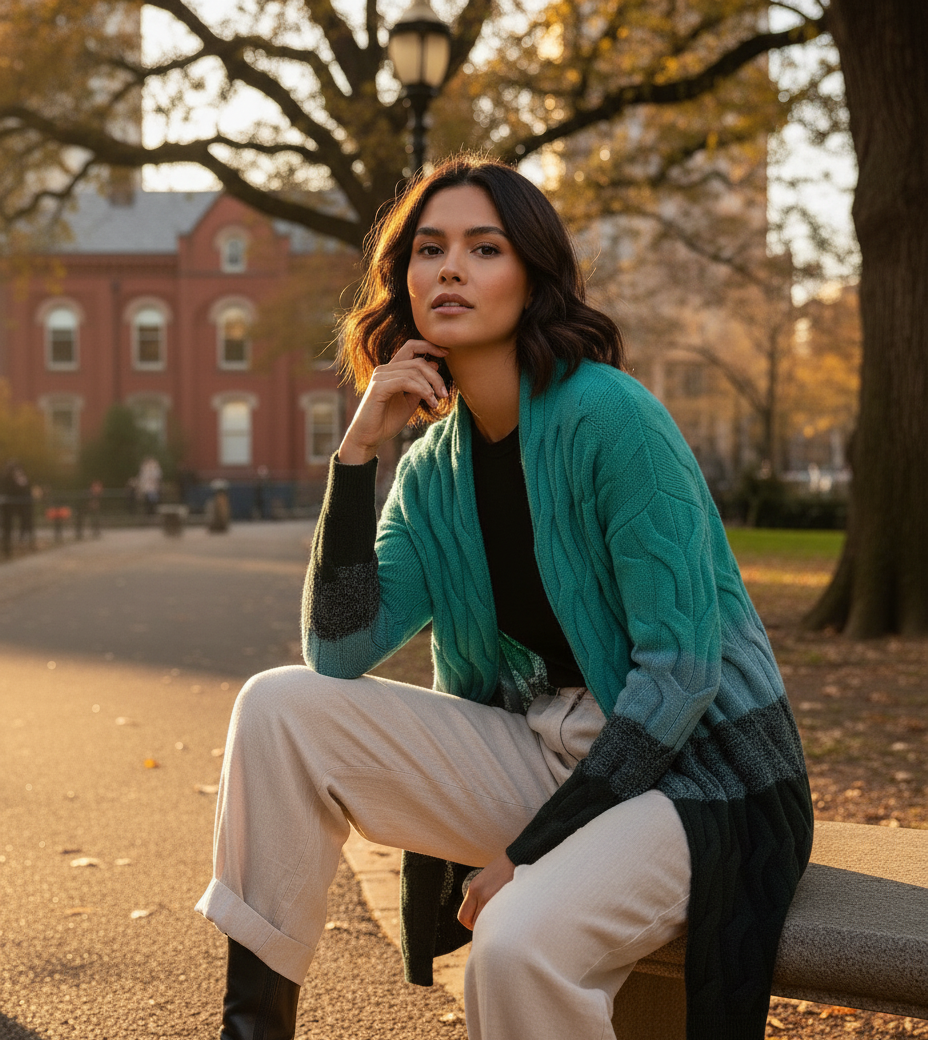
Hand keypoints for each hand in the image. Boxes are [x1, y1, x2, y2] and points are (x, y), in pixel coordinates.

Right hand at [338, 340, 448, 464]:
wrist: (369, 438)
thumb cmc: (387, 421)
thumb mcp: (410, 401)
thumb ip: (420, 385)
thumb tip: (435, 364)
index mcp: (392, 370)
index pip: (411, 347)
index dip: (430, 346)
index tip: (446, 353)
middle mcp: (385, 369)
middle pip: (418, 361)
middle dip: (435, 377)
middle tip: (444, 394)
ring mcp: (380, 376)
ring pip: (413, 371)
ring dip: (430, 387)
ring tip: (436, 402)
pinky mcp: (378, 387)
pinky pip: (405, 381)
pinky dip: (422, 390)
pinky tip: (430, 401)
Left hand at [457, 853, 515, 930]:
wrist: (517, 859)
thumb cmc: (503, 870)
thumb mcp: (484, 879)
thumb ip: (479, 896)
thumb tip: (480, 916)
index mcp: (473, 888)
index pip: (463, 916)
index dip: (470, 924)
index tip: (478, 923)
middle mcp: (480, 894)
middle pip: (473, 923)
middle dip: (480, 927)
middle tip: (490, 924)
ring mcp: (492, 898)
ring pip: (486, 924)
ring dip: (492, 926)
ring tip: (499, 922)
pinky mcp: (505, 900)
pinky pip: (498, 920)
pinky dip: (501, 923)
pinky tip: (506, 919)